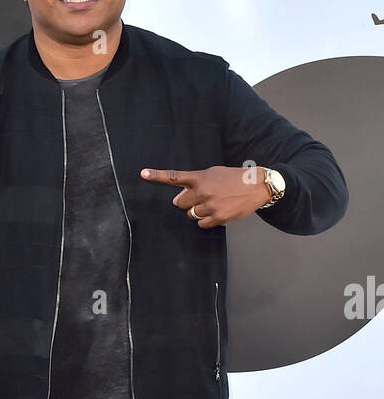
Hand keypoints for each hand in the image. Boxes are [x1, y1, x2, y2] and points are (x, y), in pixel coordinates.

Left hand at [140, 165, 271, 227]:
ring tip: (214, 203)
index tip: (143, 174)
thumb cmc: (234, 178)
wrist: (257, 186)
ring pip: (191, 215)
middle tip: (201, 198)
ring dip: (198, 212)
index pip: (174, 177)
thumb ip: (195, 184)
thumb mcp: (214, 173)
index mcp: (200, 178)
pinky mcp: (218, 218)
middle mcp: (203, 191)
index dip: (157, 176)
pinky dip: (207, 221)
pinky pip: (202, 224)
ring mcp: (210, 206)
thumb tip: (178, 198)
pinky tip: (218, 211)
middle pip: (180, 204)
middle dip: (187, 202)